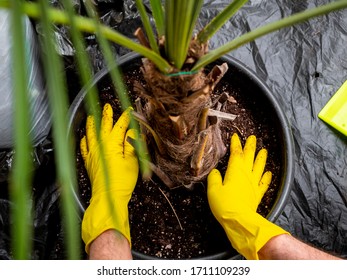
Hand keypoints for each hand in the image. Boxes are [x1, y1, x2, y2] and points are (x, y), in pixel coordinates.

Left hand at [80, 103, 138, 253]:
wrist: (108, 197)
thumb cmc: (122, 181)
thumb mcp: (132, 161)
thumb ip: (132, 144)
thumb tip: (133, 131)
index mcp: (113, 144)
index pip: (120, 126)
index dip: (126, 117)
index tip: (130, 110)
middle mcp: (100, 146)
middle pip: (103, 126)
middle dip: (106, 115)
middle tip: (107, 106)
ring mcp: (93, 154)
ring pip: (91, 134)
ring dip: (92, 124)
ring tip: (91, 116)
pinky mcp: (89, 162)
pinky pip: (84, 148)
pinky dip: (83, 140)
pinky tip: (84, 137)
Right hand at [207, 133, 287, 258]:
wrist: (239, 220)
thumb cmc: (225, 204)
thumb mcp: (213, 190)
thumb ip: (214, 178)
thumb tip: (215, 172)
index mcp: (235, 171)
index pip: (236, 154)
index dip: (236, 144)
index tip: (236, 137)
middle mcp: (246, 175)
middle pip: (249, 157)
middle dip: (250, 146)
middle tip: (253, 138)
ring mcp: (253, 184)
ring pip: (259, 167)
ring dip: (261, 158)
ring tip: (263, 151)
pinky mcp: (257, 194)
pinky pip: (264, 183)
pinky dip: (266, 177)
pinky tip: (268, 173)